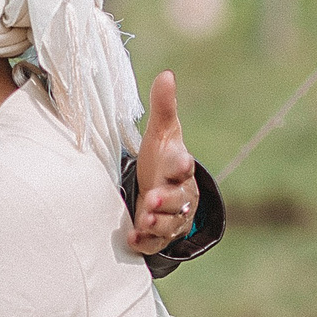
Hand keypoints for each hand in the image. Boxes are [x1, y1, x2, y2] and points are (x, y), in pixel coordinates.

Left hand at [128, 71, 200, 254]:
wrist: (164, 191)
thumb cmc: (162, 159)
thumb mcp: (161, 133)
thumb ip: (163, 107)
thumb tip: (166, 73)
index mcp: (179, 167)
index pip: (184, 165)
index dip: (182, 165)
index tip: (181, 162)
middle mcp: (179, 194)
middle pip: (177, 199)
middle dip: (166, 200)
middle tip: (152, 199)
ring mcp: (170, 217)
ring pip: (168, 223)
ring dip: (157, 222)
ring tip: (143, 218)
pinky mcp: (159, 235)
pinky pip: (155, 242)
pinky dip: (145, 242)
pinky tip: (132, 238)